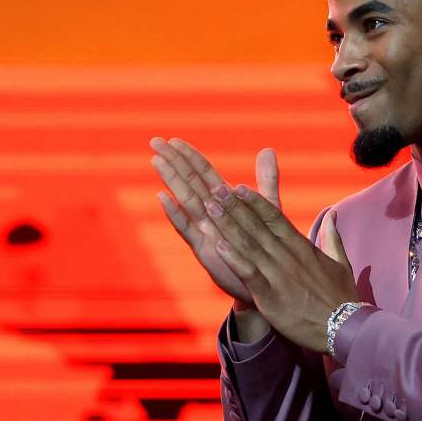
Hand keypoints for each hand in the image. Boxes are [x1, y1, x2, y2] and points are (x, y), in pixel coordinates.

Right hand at [149, 137, 281, 305]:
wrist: (266, 281)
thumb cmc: (264, 244)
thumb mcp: (268, 209)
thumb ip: (266, 180)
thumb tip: (267, 149)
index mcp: (224, 202)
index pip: (204, 173)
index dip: (189, 156)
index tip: (172, 139)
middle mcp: (211, 214)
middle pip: (190, 182)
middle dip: (173, 161)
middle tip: (154, 141)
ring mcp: (205, 230)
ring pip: (186, 200)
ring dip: (171, 180)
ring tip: (156, 161)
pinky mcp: (205, 249)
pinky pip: (187, 229)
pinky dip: (175, 213)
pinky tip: (162, 198)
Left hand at [198, 177, 357, 353]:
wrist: (345, 327)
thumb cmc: (343, 296)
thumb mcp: (341, 261)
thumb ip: (332, 236)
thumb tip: (332, 214)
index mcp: (302, 247)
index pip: (275, 218)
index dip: (255, 202)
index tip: (238, 187)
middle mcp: (288, 256)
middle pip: (257, 226)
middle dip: (235, 207)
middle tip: (215, 189)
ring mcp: (278, 275)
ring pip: (249, 245)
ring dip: (228, 225)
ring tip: (209, 209)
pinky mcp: (271, 296)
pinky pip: (249, 273)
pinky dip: (233, 258)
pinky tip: (218, 246)